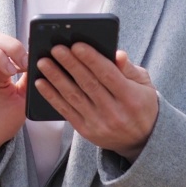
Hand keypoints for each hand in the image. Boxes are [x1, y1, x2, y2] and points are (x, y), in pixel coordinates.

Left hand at [34, 46, 158, 161]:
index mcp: (131, 97)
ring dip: (56, 78)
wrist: (141, 141)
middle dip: (70, 64)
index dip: (91, 59)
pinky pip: (66, 111)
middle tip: (56, 48)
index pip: (108, 75)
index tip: (77, 45)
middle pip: (88, 84)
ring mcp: (99, 123)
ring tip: (43, 63)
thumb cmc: (141, 104)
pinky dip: (52, 96)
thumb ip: (129, 68)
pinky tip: (41, 83)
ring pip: (74, 97)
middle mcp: (115, 112)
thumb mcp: (144, 85)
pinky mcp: (86, 131)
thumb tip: (117, 54)